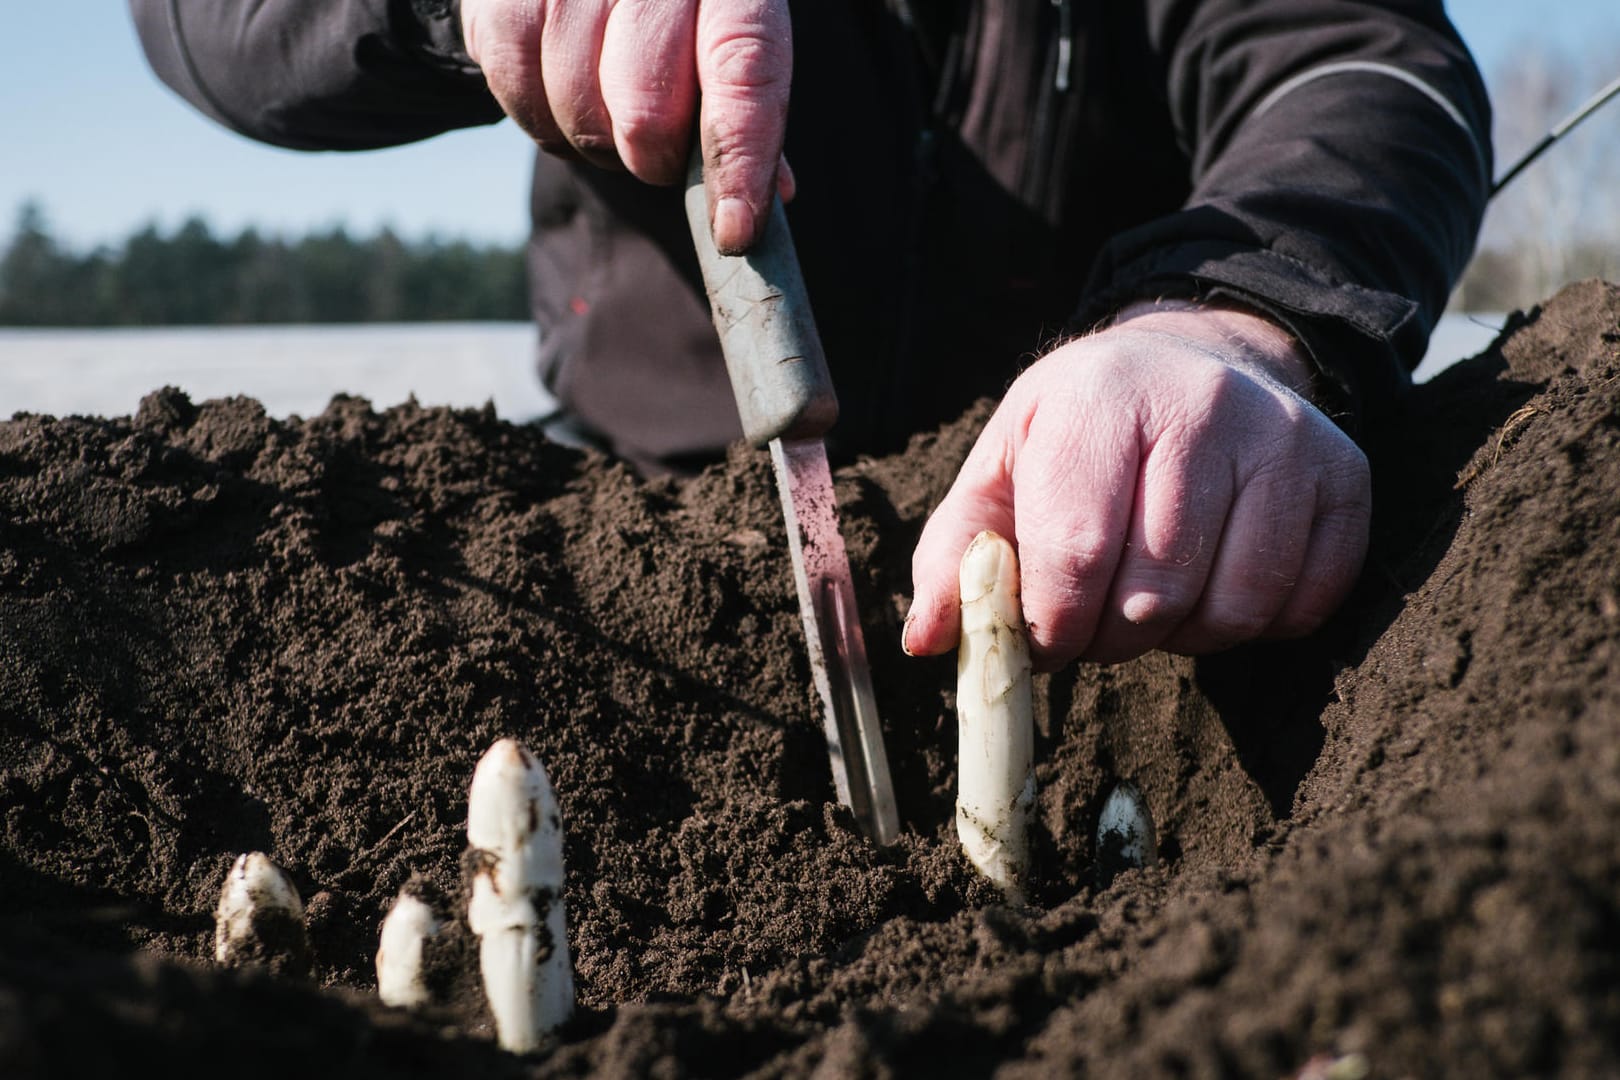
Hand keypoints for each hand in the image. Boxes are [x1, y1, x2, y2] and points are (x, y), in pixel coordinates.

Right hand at [459, 0, 793, 253]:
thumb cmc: (673, 16)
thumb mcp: (724, 42)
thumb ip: (748, 115)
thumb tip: (764, 203)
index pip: (745, 73)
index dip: (738, 160)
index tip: (732, 230)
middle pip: (647, 111)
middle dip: (652, 158)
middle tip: (656, 149)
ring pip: (579, 110)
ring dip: (595, 142)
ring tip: (608, 111)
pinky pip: (521, 96)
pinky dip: (543, 120)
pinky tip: (561, 95)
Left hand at [904, 303, 1370, 669]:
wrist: (1193, 362)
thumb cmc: (1081, 430)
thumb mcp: (1002, 466)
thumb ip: (957, 553)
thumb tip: (929, 642)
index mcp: (1100, 395)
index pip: (1075, 549)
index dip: (1051, 624)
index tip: (1043, 638)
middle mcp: (1203, 403)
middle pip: (1154, 592)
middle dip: (1110, 637)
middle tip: (1096, 619)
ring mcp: (1287, 437)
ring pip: (1233, 608)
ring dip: (1182, 637)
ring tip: (1153, 598)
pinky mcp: (1345, 475)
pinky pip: (1302, 604)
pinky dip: (1253, 624)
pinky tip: (1214, 584)